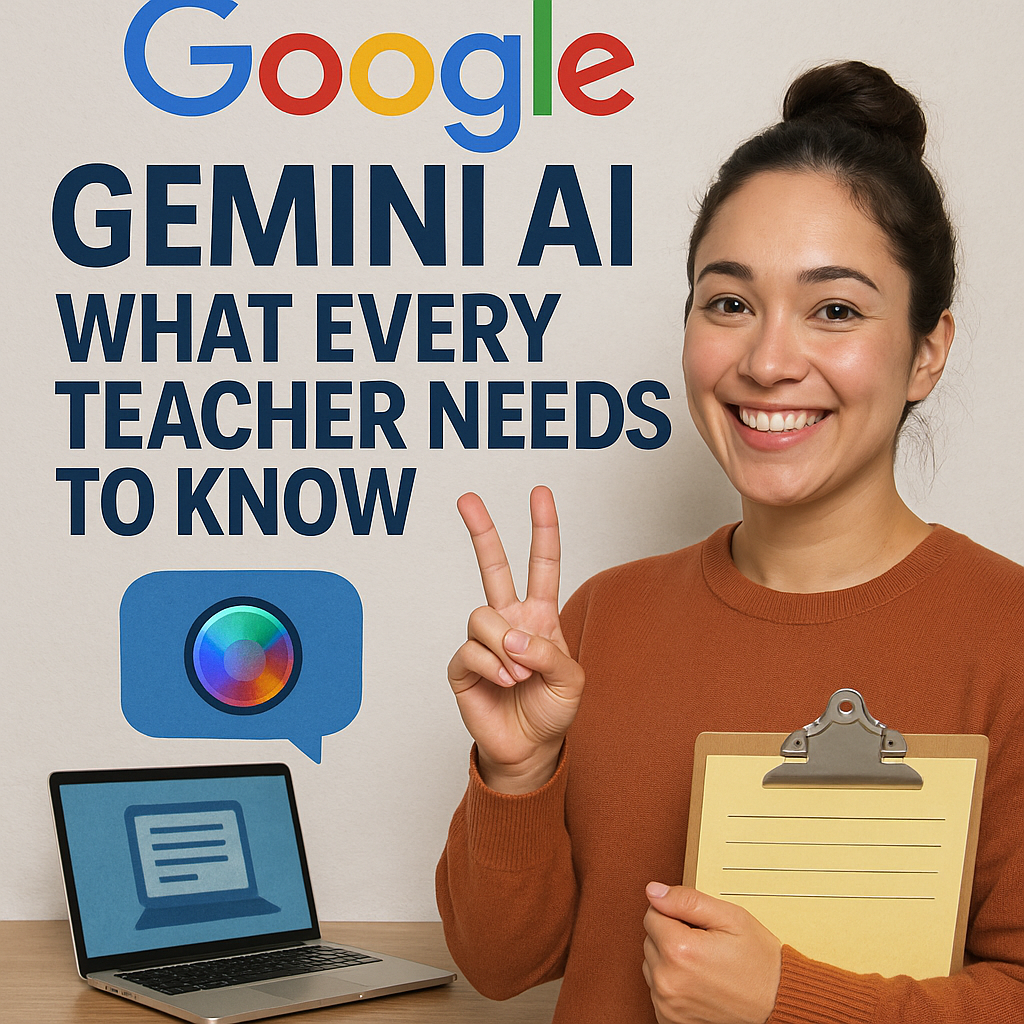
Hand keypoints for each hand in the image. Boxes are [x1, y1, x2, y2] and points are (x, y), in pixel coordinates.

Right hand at [447, 485, 584, 793]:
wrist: (529, 749)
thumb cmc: (552, 711)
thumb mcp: (570, 681)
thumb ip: (548, 653)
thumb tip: (512, 638)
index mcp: (539, 616)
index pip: (541, 564)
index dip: (543, 529)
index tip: (539, 494)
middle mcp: (509, 621)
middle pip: (493, 566)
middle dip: (481, 530)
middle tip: (467, 498)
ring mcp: (483, 641)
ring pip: (482, 615)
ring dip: (504, 647)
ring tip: (519, 675)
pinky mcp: (462, 665)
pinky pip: (471, 650)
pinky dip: (492, 667)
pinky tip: (505, 683)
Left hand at [643, 883, 781, 1023]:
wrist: (778, 1005)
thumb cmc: (759, 964)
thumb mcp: (730, 918)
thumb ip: (687, 900)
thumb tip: (654, 891)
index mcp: (680, 950)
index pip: (652, 914)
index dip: (675, 913)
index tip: (696, 924)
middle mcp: (668, 980)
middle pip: (650, 939)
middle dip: (672, 935)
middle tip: (704, 944)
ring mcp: (667, 1004)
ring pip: (652, 964)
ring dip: (669, 959)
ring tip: (703, 964)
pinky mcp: (670, 1020)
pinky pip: (657, 990)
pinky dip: (672, 983)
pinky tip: (697, 982)